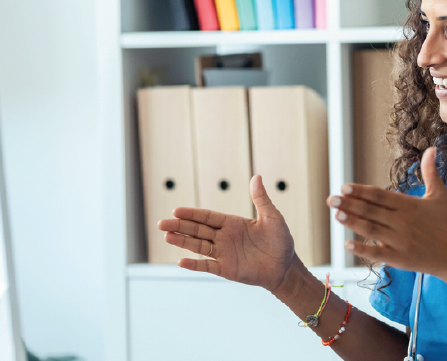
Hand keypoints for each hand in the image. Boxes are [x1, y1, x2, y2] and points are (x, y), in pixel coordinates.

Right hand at [157, 175, 295, 291]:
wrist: (286, 267)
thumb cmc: (280, 241)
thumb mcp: (272, 217)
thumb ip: (261, 199)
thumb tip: (256, 176)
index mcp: (232, 223)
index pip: (207, 217)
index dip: (192, 214)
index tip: (176, 210)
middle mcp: (224, 237)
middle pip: (197, 230)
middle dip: (180, 226)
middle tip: (161, 224)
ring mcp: (224, 253)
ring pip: (198, 246)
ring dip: (182, 242)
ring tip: (166, 236)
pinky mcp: (227, 269)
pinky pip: (208, 266)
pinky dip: (195, 264)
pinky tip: (181, 261)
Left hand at [329, 147, 446, 278]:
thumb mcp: (440, 196)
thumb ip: (431, 172)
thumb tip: (431, 148)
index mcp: (410, 206)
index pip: (380, 196)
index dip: (361, 192)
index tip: (344, 186)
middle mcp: (403, 223)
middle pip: (372, 212)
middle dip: (350, 205)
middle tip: (331, 199)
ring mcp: (400, 241)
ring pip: (371, 230)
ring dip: (352, 223)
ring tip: (336, 215)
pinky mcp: (400, 259)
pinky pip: (378, 254)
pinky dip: (362, 250)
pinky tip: (347, 245)